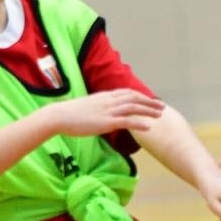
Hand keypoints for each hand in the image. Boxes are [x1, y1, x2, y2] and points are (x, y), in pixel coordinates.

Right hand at [44, 89, 163, 136]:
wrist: (59, 116)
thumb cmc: (71, 113)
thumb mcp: (89, 106)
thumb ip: (100, 107)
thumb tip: (106, 113)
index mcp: (105, 96)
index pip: (127, 92)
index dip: (141, 96)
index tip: (151, 100)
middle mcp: (109, 101)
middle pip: (134, 98)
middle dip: (149, 102)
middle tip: (162, 107)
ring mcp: (108, 111)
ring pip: (133, 108)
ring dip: (148, 111)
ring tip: (160, 116)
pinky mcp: (106, 122)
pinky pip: (126, 121)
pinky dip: (139, 123)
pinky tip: (148, 127)